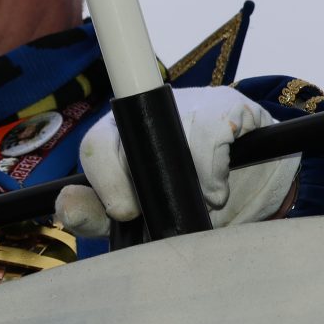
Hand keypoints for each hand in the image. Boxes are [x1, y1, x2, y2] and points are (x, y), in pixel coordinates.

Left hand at [56, 86, 299, 237]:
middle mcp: (152, 112)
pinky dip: (215, 169)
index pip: (97, 144)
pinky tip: (219, 188)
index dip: (104, 177)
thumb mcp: (144, 220)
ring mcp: (191, 103)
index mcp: (125, 138)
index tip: (123, 212)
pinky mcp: (229, 105)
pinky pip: (213, 129)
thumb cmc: (194, 205)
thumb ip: (99, 217)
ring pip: (174, 131)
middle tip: (160, 208)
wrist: (258, 197)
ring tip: (204, 202)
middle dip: (144, 176)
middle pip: (130, 132)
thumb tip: (64, 205)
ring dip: (189, 178)